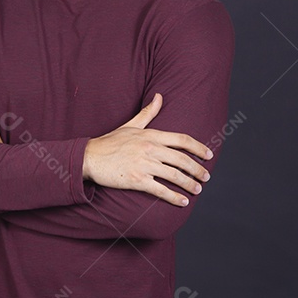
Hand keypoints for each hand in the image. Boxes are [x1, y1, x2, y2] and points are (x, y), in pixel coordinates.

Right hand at [82, 93, 213, 206]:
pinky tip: (183, 202)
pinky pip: (161, 190)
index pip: (182, 139)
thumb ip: (148, 113)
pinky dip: (174, 197)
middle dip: (198, 169)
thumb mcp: (130, 125)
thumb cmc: (109, 142)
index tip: (209, 155)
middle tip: (206, 177)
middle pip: (182, 159)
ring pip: (175, 175)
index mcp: (150, 135)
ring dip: (189, 184)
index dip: (199, 147)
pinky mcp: (137, 179)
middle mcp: (150, 149)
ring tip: (198, 189)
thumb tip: (160, 96)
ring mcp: (144, 164)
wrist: (89, 157)